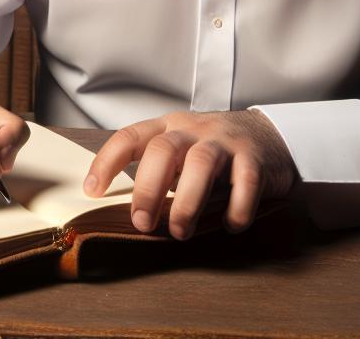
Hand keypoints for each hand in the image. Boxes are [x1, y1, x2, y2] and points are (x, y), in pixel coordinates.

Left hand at [83, 109, 296, 239]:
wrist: (268, 134)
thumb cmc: (213, 150)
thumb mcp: (180, 151)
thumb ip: (159, 172)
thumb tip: (129, 209)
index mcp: (168, 127)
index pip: (130, 137)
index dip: (107, 161)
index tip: (91, 190)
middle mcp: (193, 129)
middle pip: (163, 149)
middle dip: (148, 188)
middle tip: (142, 223)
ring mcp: (224, 141)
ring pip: (201, 163)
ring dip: (187, 201)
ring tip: (181, 232)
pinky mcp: (254, 158)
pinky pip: (245, 182)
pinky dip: (236, 207)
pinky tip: (231, 224)